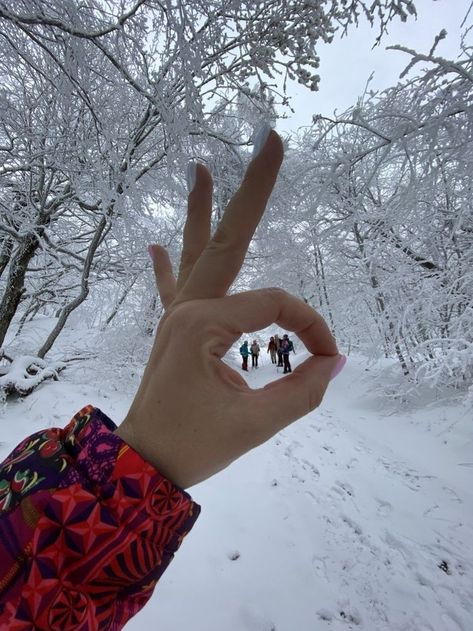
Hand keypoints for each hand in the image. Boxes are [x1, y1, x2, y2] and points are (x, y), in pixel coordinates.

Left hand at [115, 128, 343, 488]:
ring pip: (196, 254)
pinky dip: (166, 265)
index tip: (328, 356)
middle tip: (271, 140)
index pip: (274, 305)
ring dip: (201, 211)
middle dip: (252, 190)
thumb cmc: (193, 445)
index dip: (309, 325)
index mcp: (204, 323)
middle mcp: (188, 308)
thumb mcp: (255, 422)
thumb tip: (333, 362)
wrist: (142, 464)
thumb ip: (301, 389)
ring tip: (199, 167)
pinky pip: (171, 289)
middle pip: (229, 241)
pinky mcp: (173, 330)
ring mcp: (176, 315)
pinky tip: (154, 243)